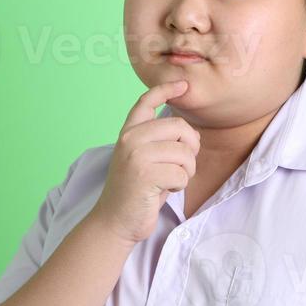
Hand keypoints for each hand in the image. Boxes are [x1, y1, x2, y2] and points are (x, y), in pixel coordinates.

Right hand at [87, 79, 200, 245]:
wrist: (114, 221)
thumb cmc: (136, 191)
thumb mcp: (145, 159)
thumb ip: (162, 142)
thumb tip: (191, 131)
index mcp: (128, 132)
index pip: (146, 102)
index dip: (166, 89)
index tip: (183, 84)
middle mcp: (130, 139)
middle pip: (180, 128)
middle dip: (191, 148)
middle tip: (182, 166)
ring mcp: (136, 155)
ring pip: (185, 153)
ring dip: (186, 172)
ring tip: (168, 181)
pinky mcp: (144, 174)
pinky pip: (181, 174)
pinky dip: (178, 186)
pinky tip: (162, 191)